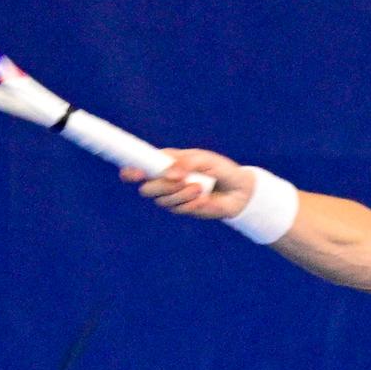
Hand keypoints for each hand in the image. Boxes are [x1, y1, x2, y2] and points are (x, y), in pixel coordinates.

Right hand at [119, 148, 252, 219]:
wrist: (238, 189)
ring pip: (163, 200)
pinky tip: (203, 197)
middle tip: (180, 180)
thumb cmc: (220, 169)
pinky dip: (191, 203)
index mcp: (166, 163)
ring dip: (180, 194)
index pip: (141, 166)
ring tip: (199, 187)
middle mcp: (165, 180)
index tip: (133, 173)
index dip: (132, 170)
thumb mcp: (204, 159)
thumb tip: (169, 173)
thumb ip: (185, 163)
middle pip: (147, 189)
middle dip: (161, 186)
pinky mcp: (183, 209)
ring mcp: (173, 196)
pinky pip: (178, 209)